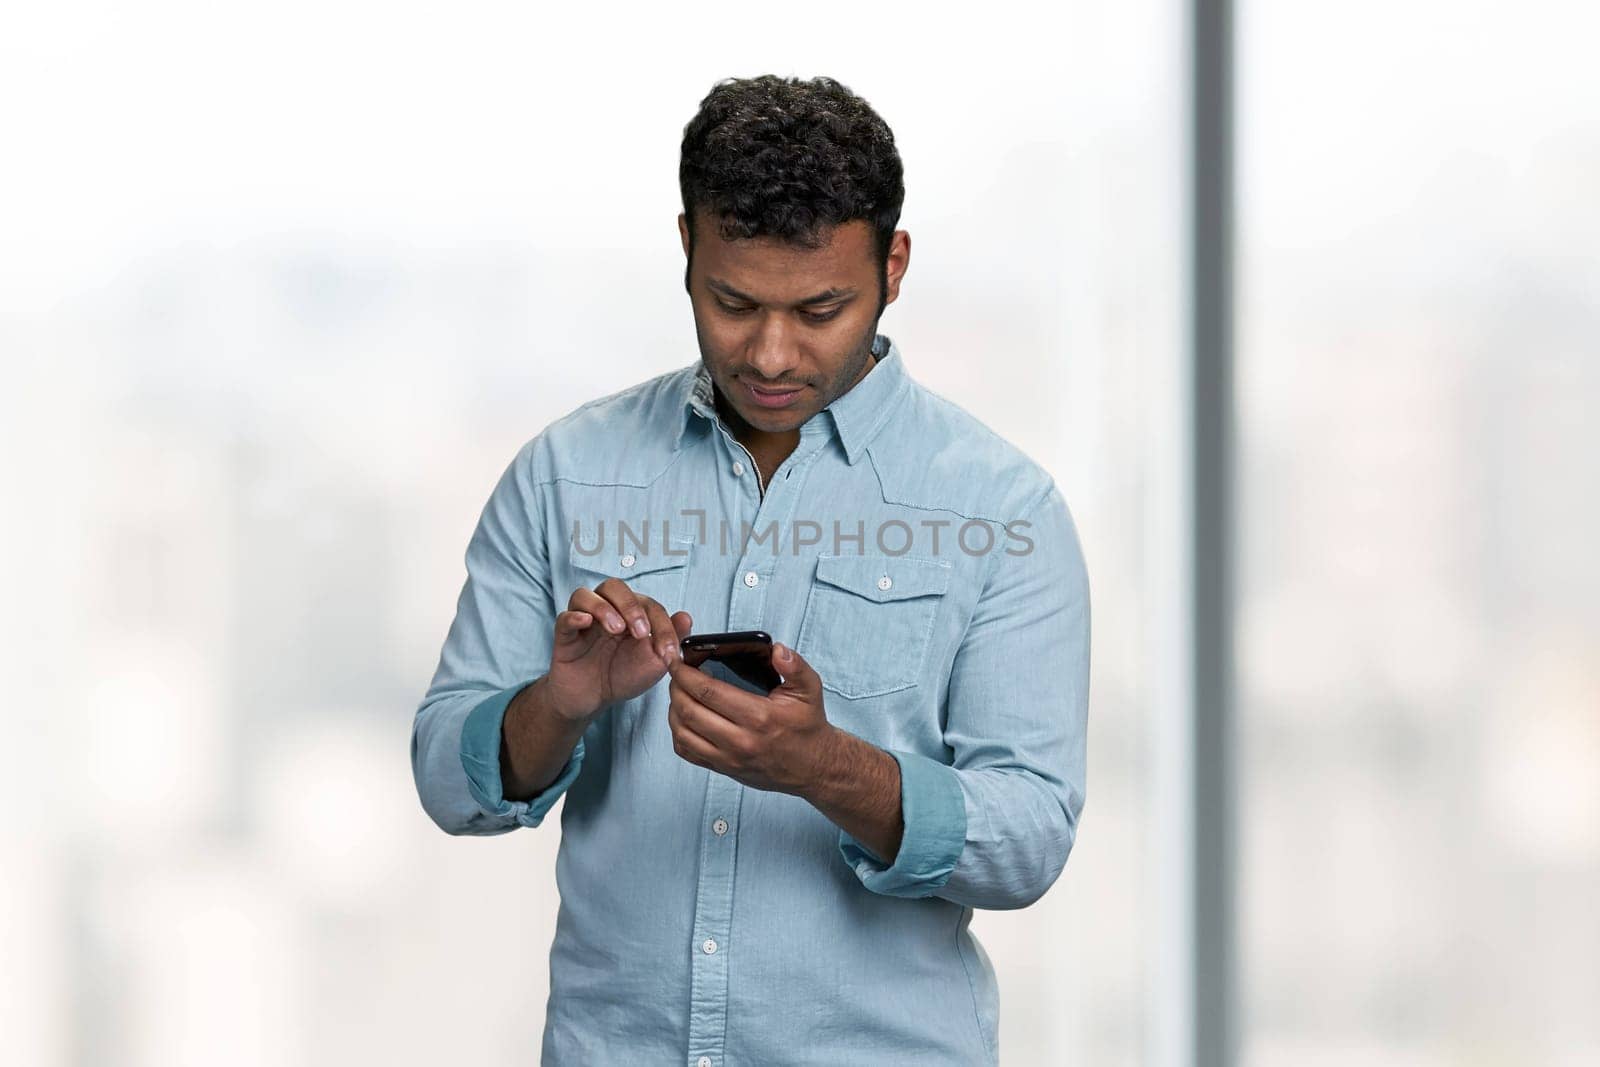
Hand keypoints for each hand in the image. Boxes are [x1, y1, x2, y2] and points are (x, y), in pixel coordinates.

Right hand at [544, 578, 691, 721]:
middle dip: (631, 606)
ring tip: (616, 630)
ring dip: (604, 608)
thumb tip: (686, 616)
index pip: (648, 604)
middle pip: (614, 587)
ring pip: (586, 595)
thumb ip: (670, 639)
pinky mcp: (564, 635)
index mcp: (630, 613)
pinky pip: (564, 617)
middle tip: (640, 632)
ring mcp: (583, 621)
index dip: (662, 625)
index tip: (667, 652)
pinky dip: (574, 616)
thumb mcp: (653, 662)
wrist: (593, 700)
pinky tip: (585, 622)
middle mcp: (606, 610)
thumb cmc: (623, 676)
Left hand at [665, 641, 838, 795]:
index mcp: (759, 716)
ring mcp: (729, 758)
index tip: (678, 660)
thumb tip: (777, 650)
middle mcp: (740, 740)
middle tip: (676, 673)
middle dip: (675, 687)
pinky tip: (683, 718)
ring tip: (678, 692)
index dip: (686, 673)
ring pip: (682, 733)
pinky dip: (678, 733)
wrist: (813, 766)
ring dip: (673, 709)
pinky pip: (687, 753)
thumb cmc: (807, 725)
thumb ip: (795, 666)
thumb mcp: (809, 690)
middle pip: (689, 710)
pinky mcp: (724, 769)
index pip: (708, 691)